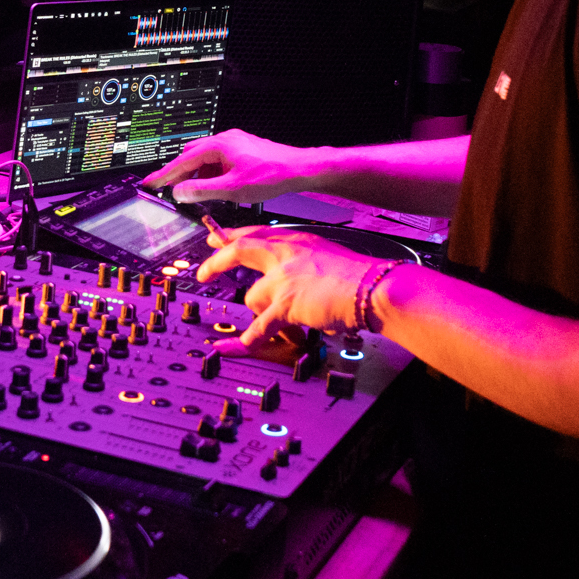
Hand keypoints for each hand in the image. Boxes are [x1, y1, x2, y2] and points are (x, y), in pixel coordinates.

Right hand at [143, 129, 318, 203]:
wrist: (298, 169)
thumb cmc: (271, 175)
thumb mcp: (232, 189)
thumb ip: (202, 191)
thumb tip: (179, 192)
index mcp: (218, 145)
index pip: (182, 161)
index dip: (164, 174)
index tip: (150, 183)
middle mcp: (225, 140)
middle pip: (191, 155)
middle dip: (179, 173)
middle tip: (168, 189)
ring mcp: (234, 144)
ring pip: (205, 158)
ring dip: (197, 175)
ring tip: (195, 194)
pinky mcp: (242, 151)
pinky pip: (218, 160)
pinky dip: (212, 173)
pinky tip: (216, 187)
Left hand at [195, 226, 372, 351]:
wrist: (373, 289)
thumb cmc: (360, 277)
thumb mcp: (327, 255)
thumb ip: (304, 262)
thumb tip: (292, 277)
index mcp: (297, 240)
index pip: (257, 232)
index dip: (234, 236)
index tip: (219, 238)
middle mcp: (286, 253)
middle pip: (240, 250)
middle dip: (218, 262)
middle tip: (205, 272)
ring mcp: (283, 278)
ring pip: (252, 297)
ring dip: (263, 313)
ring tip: (283, 323)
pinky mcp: (285, 303)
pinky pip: (259, 326)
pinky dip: (247, 340)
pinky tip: (237, 346)